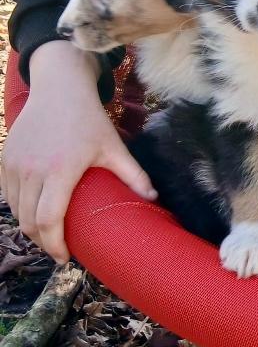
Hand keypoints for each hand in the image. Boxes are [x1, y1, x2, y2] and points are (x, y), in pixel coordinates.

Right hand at [1, 41, 156, 262]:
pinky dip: (19, 209)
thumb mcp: (114, 147)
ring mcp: (14, 164)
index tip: (66, 257)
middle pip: (29, 221)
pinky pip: (7, 194)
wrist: (59, 89)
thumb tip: (154, 198)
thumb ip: (133, 174)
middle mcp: (31, 169)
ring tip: (49, 234)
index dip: (54, 244)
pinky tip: (34, 213)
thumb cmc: (89, 120)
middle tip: (60, 249)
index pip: (48, 220)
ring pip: (15, 210)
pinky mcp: (5, 158)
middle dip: (43, 241)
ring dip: (29, 227)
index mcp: (60, 170)